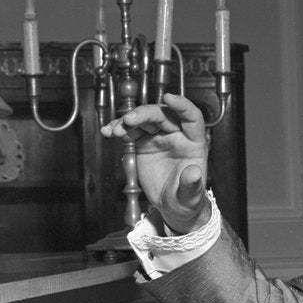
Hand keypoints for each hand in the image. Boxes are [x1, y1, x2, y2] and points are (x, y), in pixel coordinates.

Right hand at [101, 93, 210, 233]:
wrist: (172, 205)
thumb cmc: (186, 199)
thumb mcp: (190, 195)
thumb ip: (191, 184)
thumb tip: (194, 173)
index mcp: (194, 143)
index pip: (192, 117)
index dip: (182, 105)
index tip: (169, 97)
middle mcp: (177, 135)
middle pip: (162, 115)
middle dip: (145, 113)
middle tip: (129, 119)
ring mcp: (159, 138)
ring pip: (144, 120)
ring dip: (128, 121)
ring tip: (115, 130)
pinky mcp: (144, 143)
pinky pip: (131, 131)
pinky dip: (119, 129)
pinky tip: (108, 131)